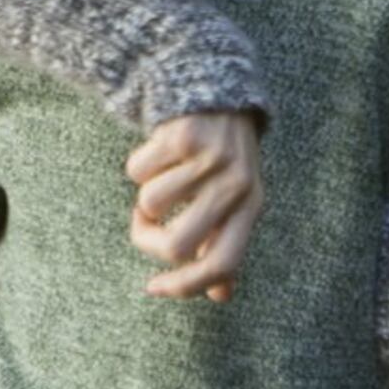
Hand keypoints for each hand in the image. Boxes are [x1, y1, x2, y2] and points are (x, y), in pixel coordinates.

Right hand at [126, 109, 263, 301]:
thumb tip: (221, 296)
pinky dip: (138, 165)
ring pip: (151, 204)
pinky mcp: (184, 135)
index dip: (184, 286)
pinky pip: (137, 170)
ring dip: (144, 194)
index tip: (153, 287)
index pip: (221, 265)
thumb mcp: (236, 200)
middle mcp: (236, 186)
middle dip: (147, 240)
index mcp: (251, 208)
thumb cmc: (223, 160)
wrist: (219, 92)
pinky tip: (158, 151)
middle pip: (178, 245)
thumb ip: (225, 244)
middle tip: (143, 224)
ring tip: (162, 176)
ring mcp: (211, 159)